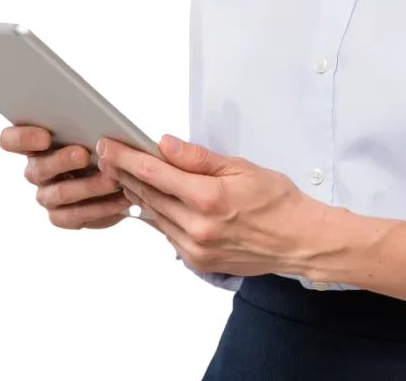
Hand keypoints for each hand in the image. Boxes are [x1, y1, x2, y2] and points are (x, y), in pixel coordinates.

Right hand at [0, 125, 131, 229]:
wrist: (113, 172)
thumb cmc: (96, 142)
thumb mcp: (87, 126)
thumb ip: (80, 119)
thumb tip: (89, 110)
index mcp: (34, 145)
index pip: (10, 140)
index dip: (23, 138)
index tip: (44, 137)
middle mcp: (36, 171)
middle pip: (38, 169)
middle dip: (62, 161)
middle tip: (83, 155)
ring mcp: (47, 195)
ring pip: (59, 194)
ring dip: (87, 187)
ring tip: (112, 180)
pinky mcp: (62, 216)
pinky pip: (77, 216)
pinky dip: (101, 208)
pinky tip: (120, 199)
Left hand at [97, 134, 328, 276]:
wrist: (297, 239)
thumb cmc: (276, 199)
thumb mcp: (241, 166)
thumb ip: (198, 158)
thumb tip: (165, 144)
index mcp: (208, 198)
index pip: (155, 173)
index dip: (127, 158)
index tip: (109, 146)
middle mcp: (197, 226)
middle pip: (149, 194)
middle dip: (124, 173)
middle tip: (108, 157)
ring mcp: (196, 248)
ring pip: (155, 215)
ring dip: (137, 194)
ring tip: (124, 175)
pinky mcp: (198, 261)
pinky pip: (168, 233)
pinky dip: (157, 214)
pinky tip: (152, 201)